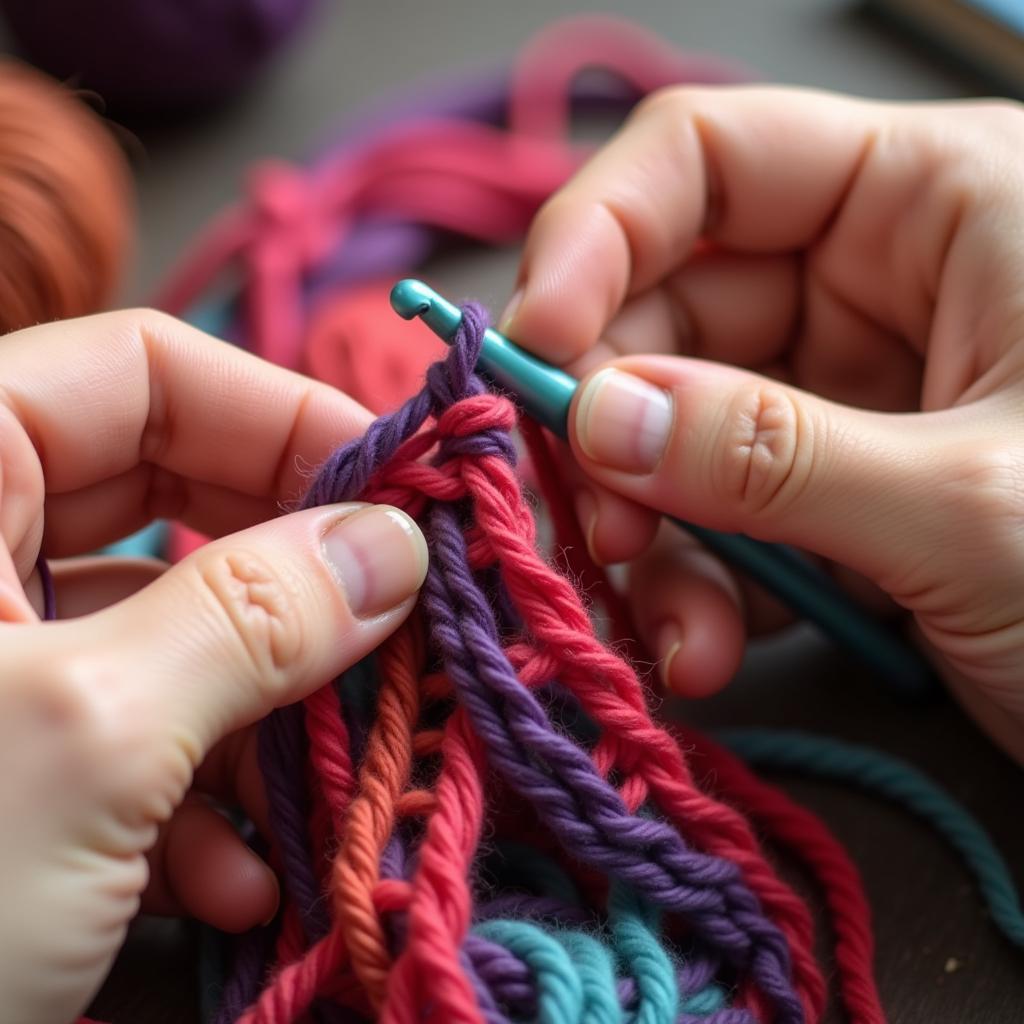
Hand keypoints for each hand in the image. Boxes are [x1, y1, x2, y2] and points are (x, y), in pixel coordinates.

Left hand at [0, 311, 427, 1023]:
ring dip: (262, 714)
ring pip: (168, 630)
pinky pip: (130, 729)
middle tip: (397, 631)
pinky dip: (196, 799)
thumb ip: (257, 618)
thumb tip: (398, 546)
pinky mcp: (4, 754)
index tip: (405, 495)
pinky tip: (230, 881)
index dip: (287, 417)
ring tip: (326, 789)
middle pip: (171, 498)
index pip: (144, 371)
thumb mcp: (91, 738)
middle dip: (293, 578)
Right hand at [502, 85, 1023, 761]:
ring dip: (649, 533)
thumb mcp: (974, 506)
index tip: (527, 349)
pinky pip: (724, 520)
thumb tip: (595, 421)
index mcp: (936, 206)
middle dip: (608, 423)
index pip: (709, 160)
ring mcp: (850, 401)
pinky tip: (700, 652)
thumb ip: (771, 456)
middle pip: (670, 314)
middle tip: (585, 520)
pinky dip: (697, 588)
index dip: (596, 239)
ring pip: (680, 435)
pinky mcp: (837, 499)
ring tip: (659, 624)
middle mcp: (879, 288)